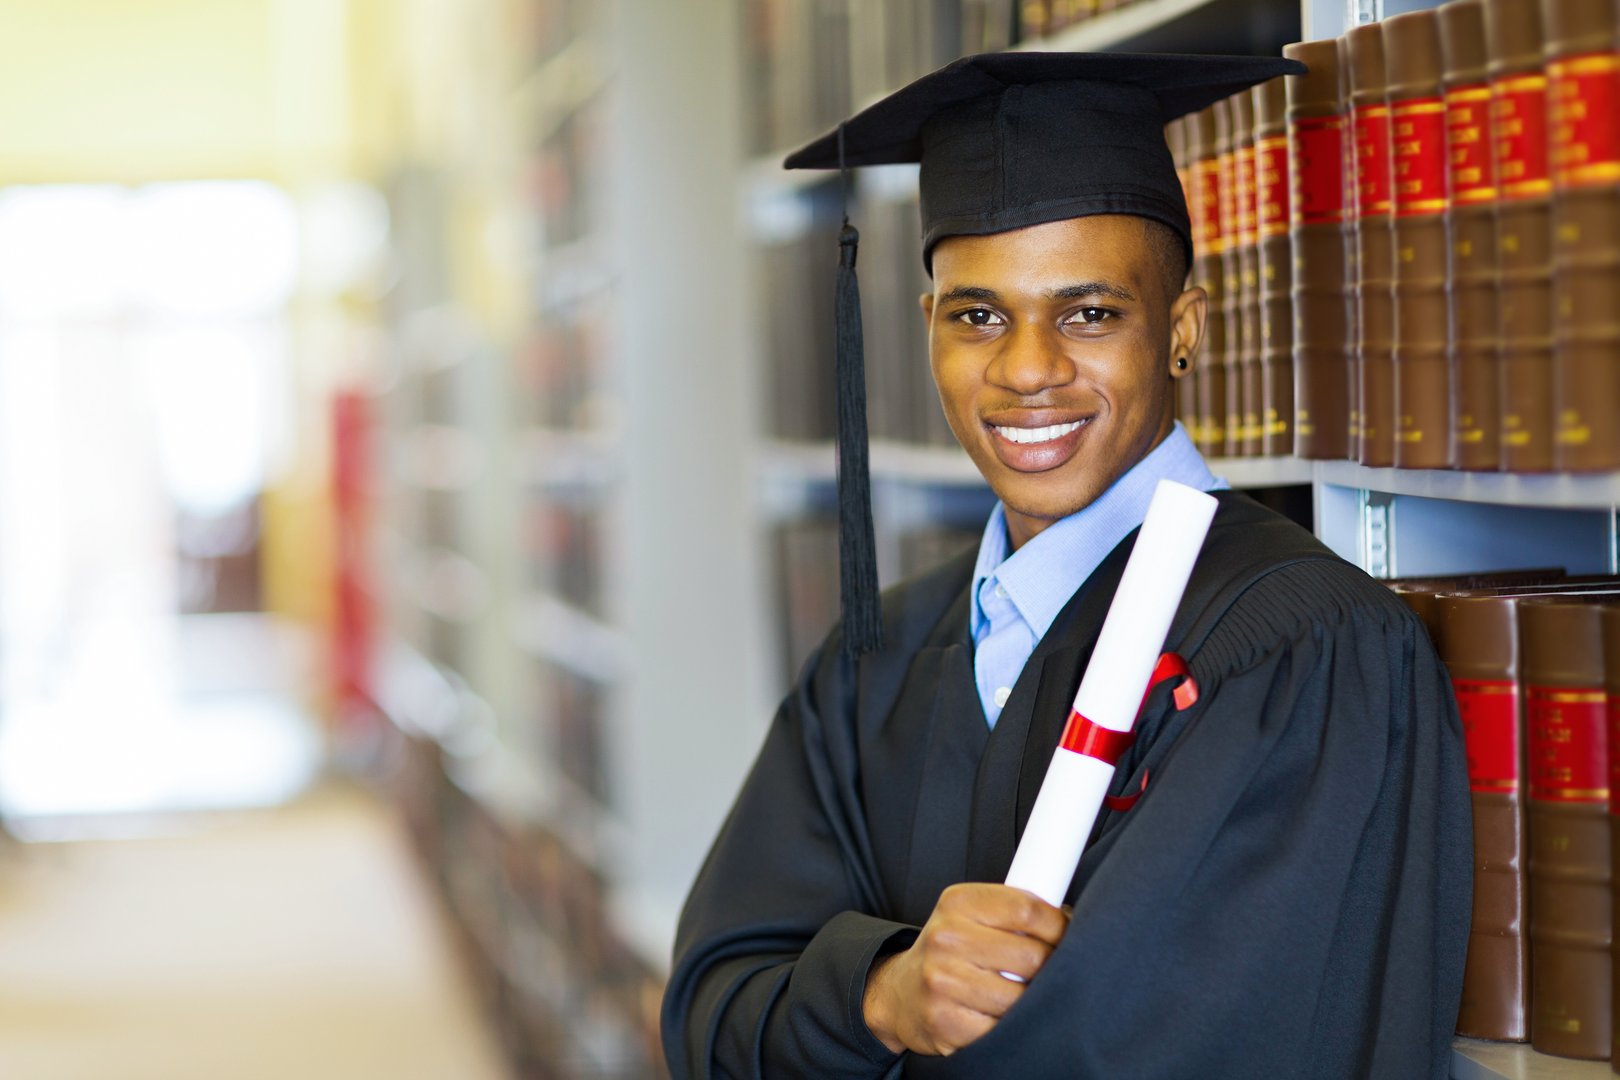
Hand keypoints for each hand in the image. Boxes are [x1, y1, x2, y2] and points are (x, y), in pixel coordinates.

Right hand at [861, 883, 1069, 1056]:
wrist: (901, 993)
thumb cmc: (949, 952)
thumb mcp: (969, 915)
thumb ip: (1010, 912)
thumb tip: (1069, 919)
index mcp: (957, 903)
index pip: (1027, 909)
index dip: (1059, 926)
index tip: (1067, 936)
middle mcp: (946, 938)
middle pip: (1032, 956)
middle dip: (1051, 967)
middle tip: (1050, 971)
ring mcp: (943, 982)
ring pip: (1022, 997)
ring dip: (1032, 1001)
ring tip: (1023, 994)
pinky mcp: (945, 1022)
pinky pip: (1003, 1028)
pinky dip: (1011, 1026)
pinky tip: (1002, 1016)